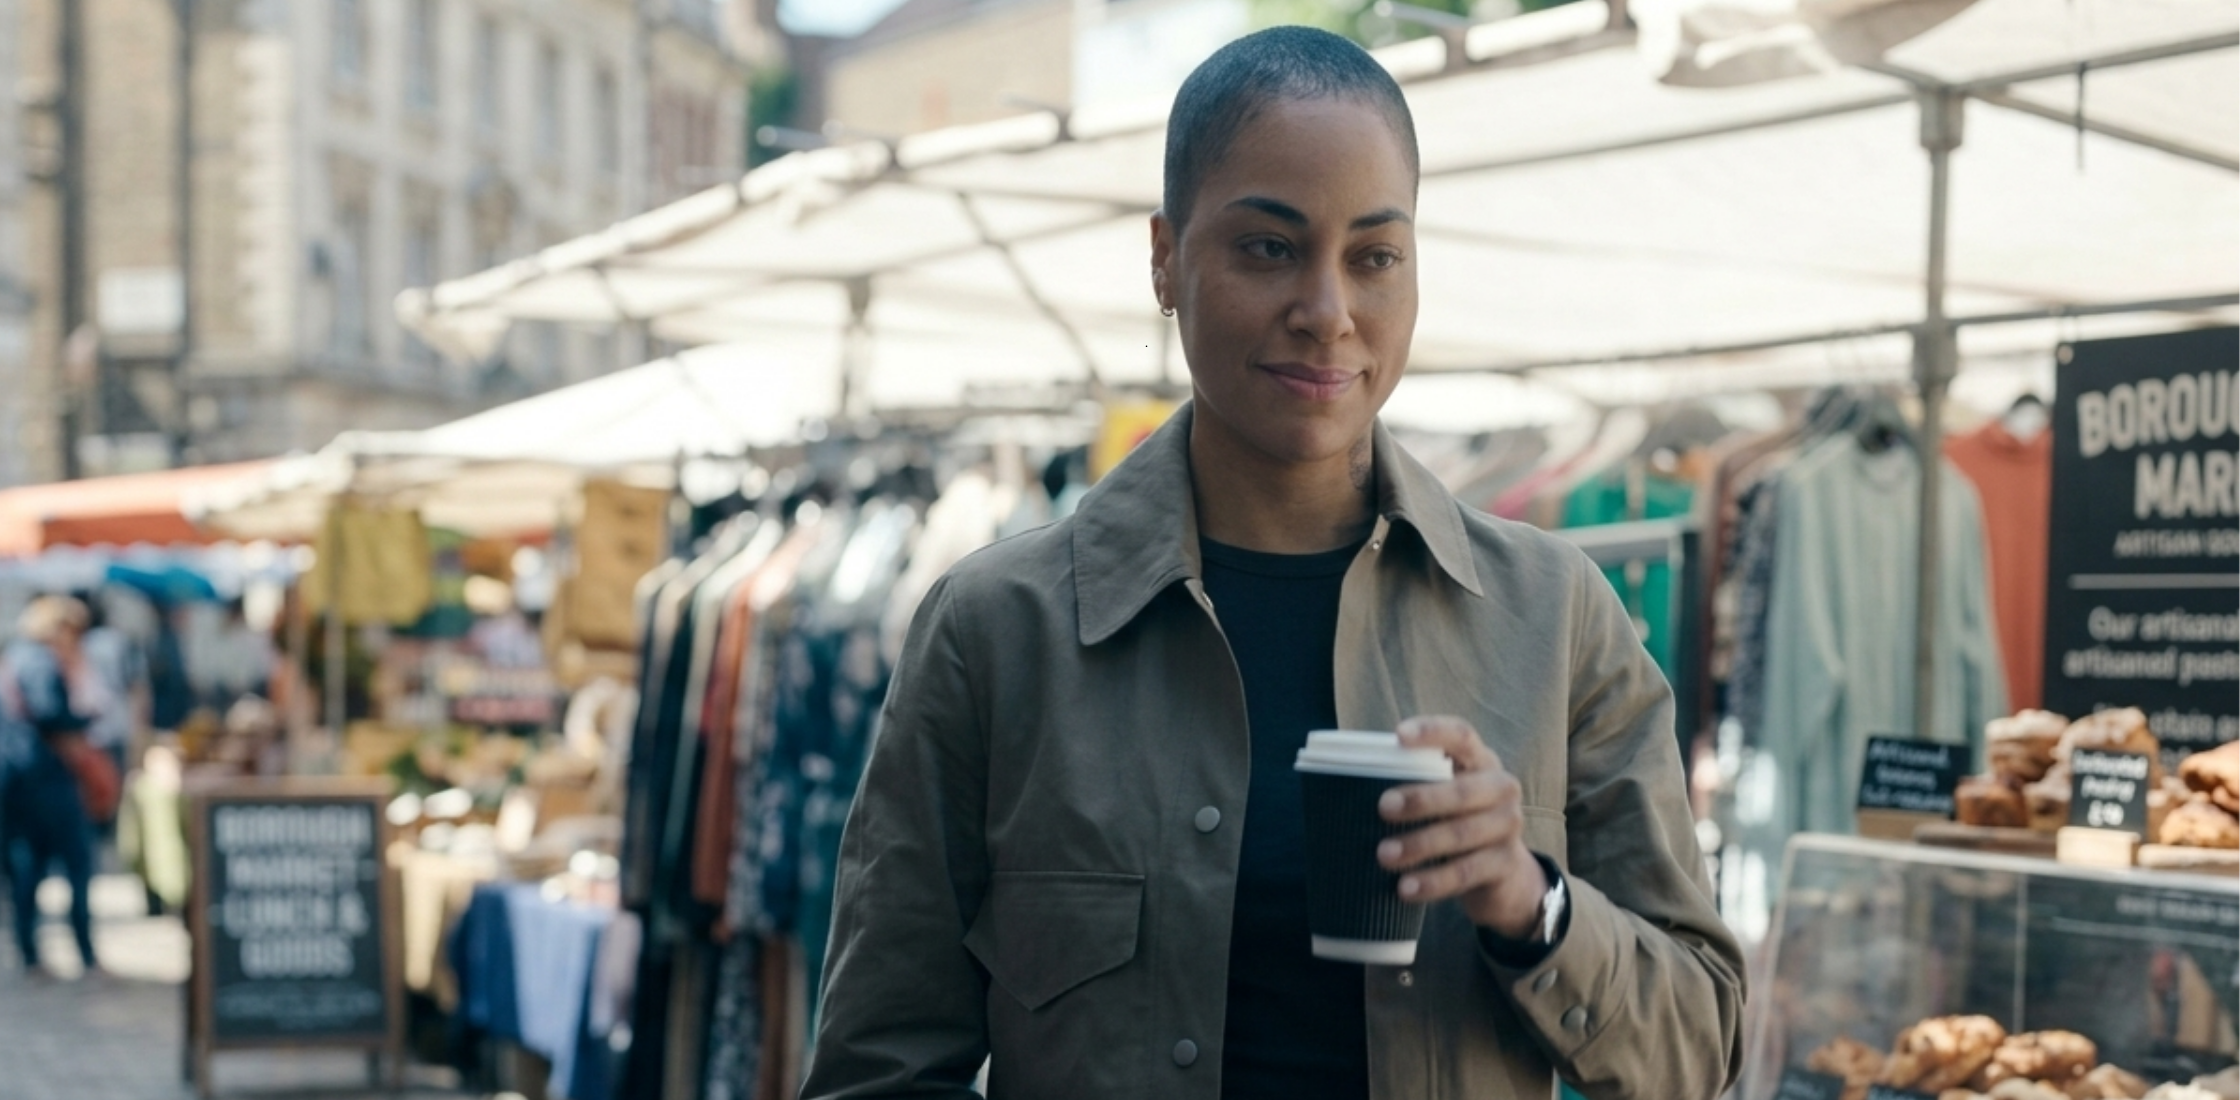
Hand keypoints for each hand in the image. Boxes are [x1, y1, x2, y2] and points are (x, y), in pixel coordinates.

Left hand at [1376, 715, 1548, 939]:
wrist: (1503, 876)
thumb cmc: (1456, 822)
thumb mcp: (1443, 797)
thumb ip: (1413, 783)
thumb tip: (1345, 781)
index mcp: (1480, 761)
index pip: (1461, 735)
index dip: (1432, 732)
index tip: (1399, 736)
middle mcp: (1501, 787)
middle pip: (1462, 790)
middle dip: (1421, 799)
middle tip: (1382, 808)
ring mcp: (1509, 825)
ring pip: (1462, 834)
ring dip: (1420, 845)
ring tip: (1384, 856)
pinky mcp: (1506, 864)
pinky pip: (1466, 872)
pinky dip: (1433, 881)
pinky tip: (1405, 888)